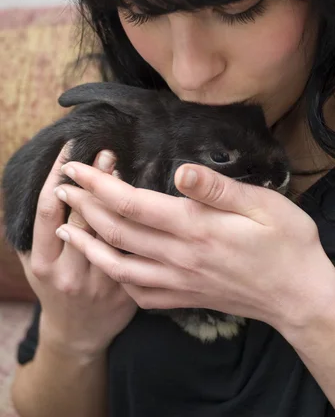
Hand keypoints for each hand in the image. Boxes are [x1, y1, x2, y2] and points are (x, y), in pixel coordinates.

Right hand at [17, 144, 137, 358]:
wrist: (78, 335)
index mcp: (44, 262)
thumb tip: (49, 187)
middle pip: (83, 217)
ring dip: (118, 199)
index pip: (48, 210)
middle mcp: (70, 272)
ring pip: (112, 233)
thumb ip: (37, 231)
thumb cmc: (54, 289)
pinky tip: (146, 202)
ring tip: (124, 169)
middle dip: (94, 181)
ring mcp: (100, 283)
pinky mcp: (127, 290)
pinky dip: (140, 226)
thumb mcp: (35, 264)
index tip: (68, 151)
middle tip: (106, 152)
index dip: (57, 177)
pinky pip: (136, 252)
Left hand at [52, 161, 334, 333]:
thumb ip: (218, 189)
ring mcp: (180, 281)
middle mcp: (180, 256)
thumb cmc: (288, 243)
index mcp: (196, 227)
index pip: (132, 204)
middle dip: (84, 208)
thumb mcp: (264, 205)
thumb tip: (180, 171)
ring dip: (88, 246)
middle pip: (117, 232)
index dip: (99, 185)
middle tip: (62, 190)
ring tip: (64, 231)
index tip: (76, 167)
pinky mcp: (185, 297)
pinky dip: (116, 279)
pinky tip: (110, 267)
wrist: (301, 297)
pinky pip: (139, 293)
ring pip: (119, 266)